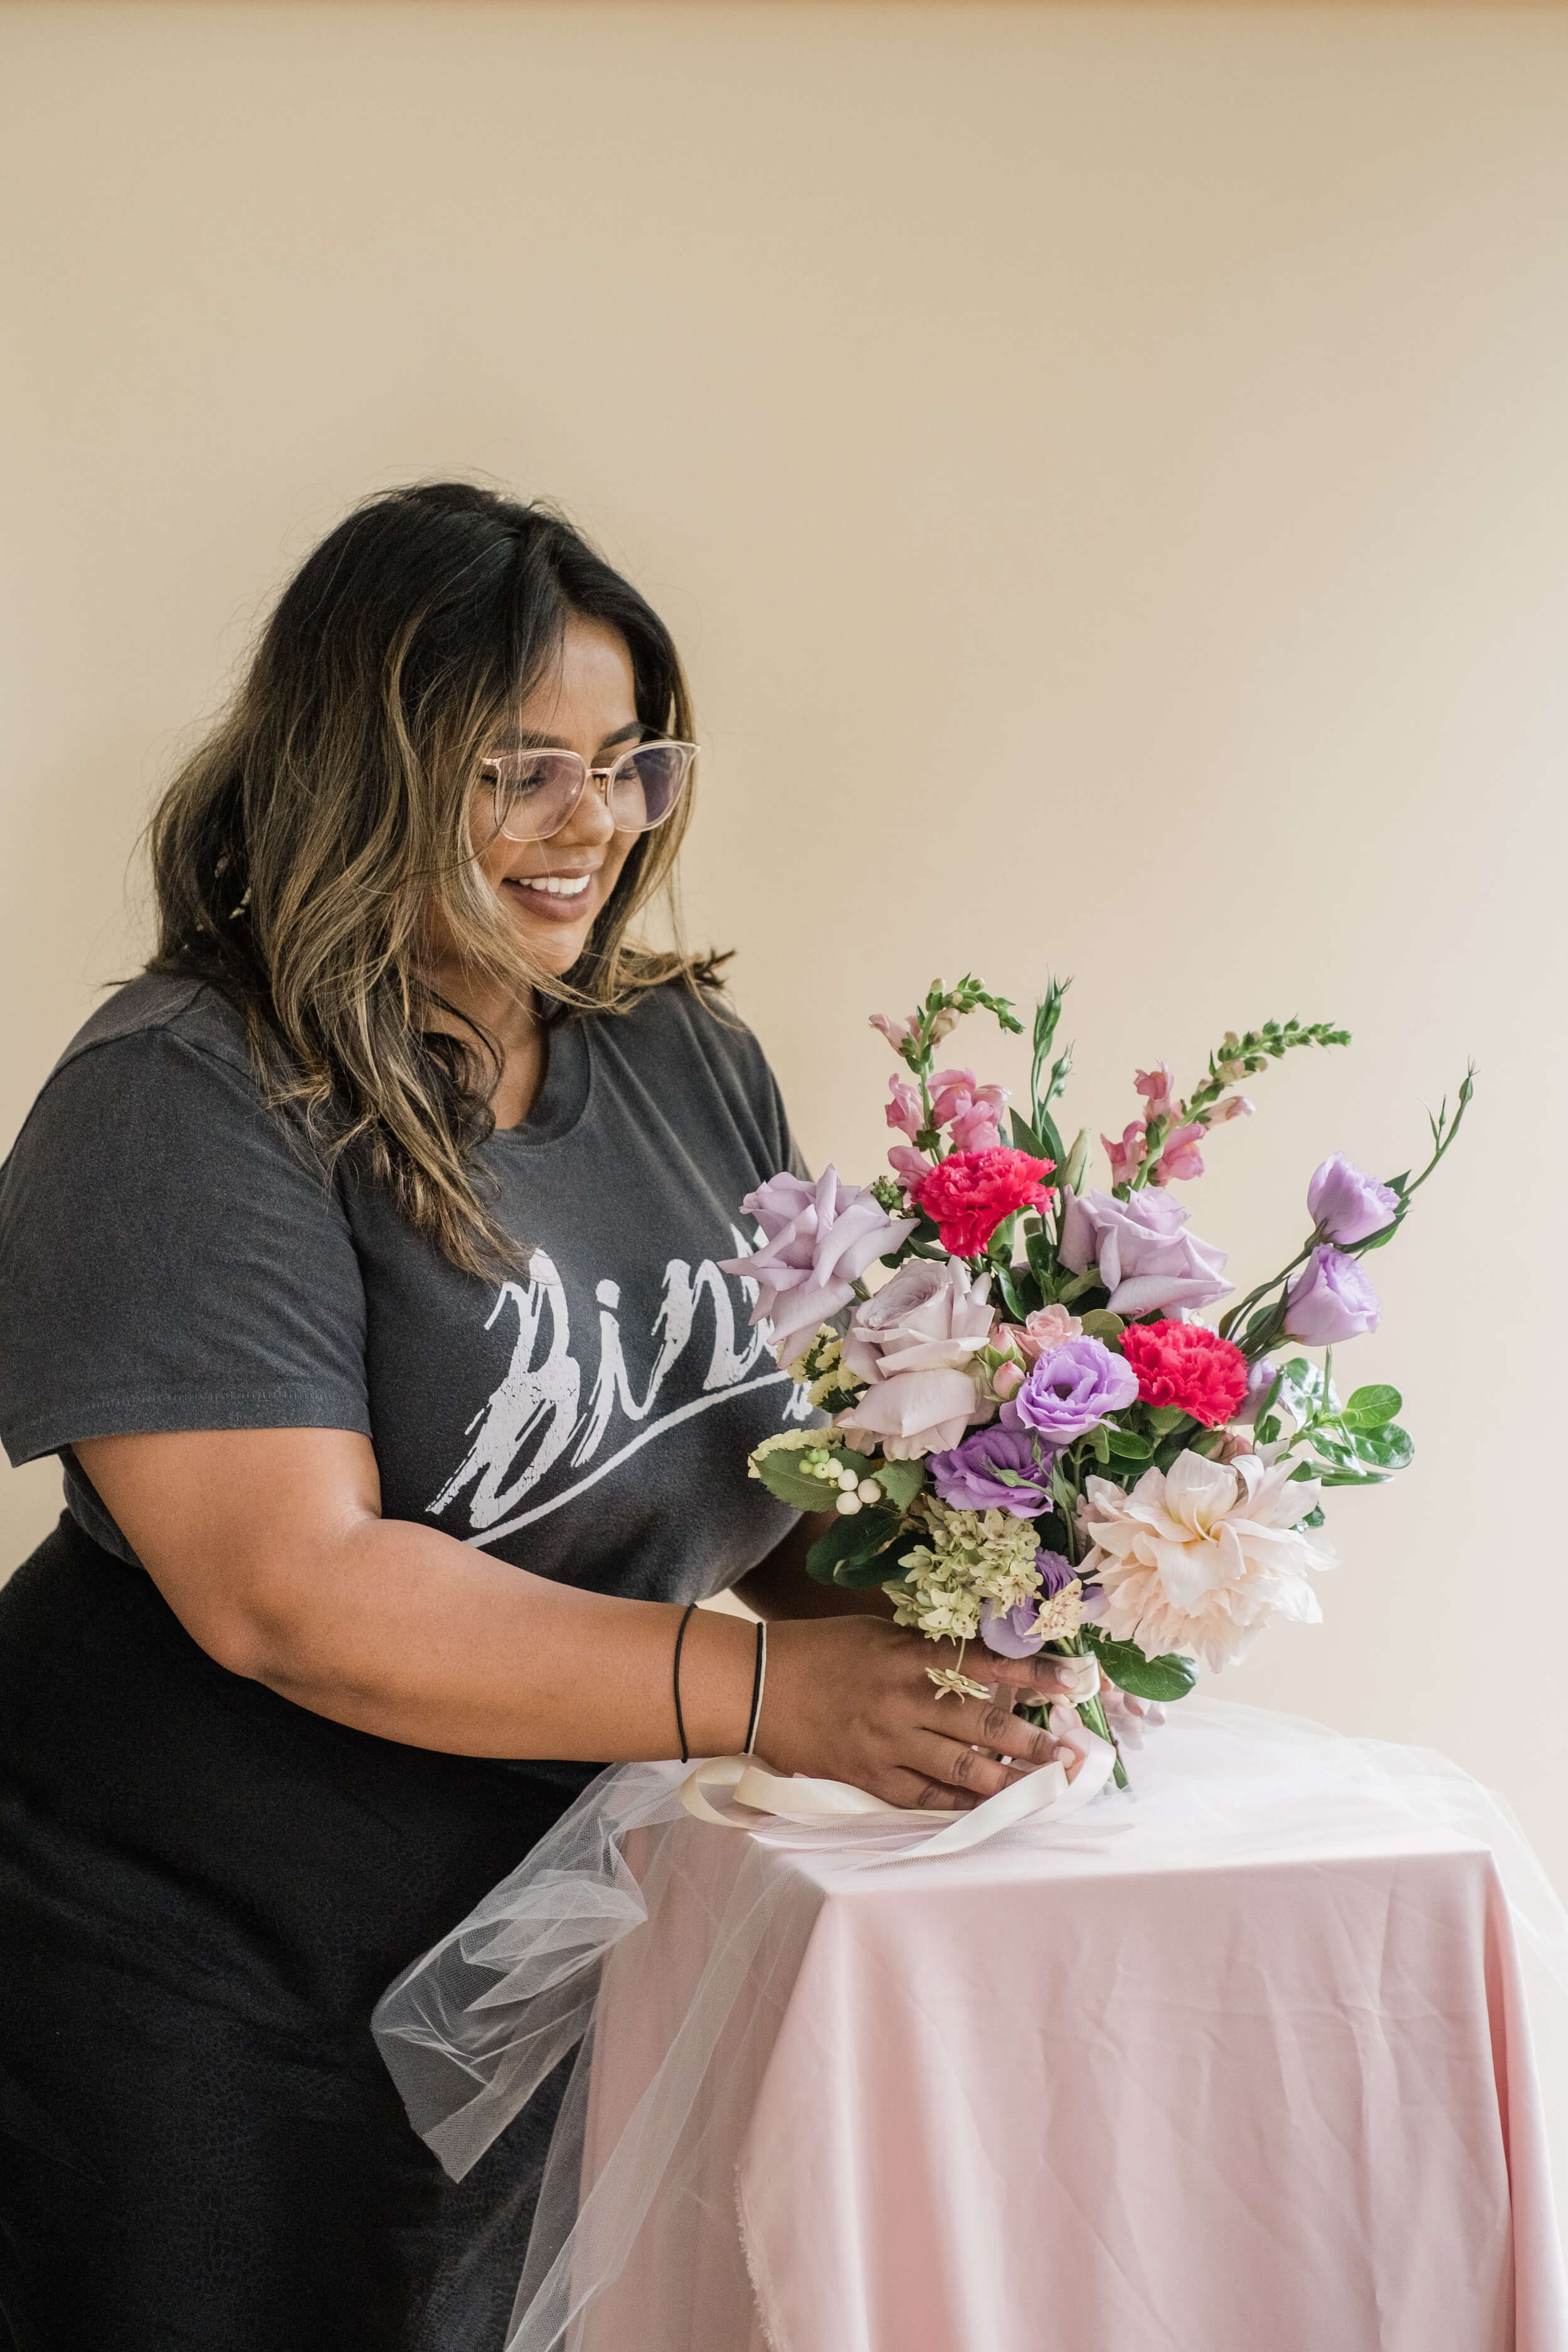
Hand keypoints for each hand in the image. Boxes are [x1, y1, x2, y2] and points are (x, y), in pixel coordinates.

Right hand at [757, 1617, 1088, 1811]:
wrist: (757, 1685)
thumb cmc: (822, 1650)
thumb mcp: (878, 1632)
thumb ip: (928, 1649)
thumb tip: (984, 1664)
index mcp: (907, 1654)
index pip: (984, 1663)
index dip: (1033, 1675)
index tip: (1073, 1681)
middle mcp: (903, 1699)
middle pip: (982, 1723)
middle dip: (1032, 1741)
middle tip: (1071, 1755)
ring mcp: (886, 1741)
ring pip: (961, 1767)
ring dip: (1008, 1779)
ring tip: (1044, 1787)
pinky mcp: (867, 1775)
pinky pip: (923, 1797)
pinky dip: (959, 1804)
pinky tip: (988, 1808)